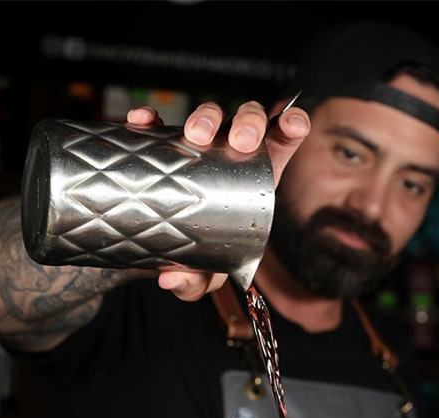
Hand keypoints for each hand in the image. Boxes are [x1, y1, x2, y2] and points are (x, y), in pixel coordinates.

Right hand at [126, 101, 309, 301]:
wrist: (168, 244)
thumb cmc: (202, 254)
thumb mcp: (207, 274)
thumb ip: (196, 283)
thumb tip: (170, 281)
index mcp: (257, 174)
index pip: (282, 139)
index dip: (292, 124)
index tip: (294, 125)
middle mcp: (232, 150)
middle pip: (250, 120)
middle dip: (249, 122)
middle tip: (240, 142)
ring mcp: (200, 141)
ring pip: (211, 113)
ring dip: (206, 117)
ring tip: (196, 135)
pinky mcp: (166, 140)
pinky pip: (160, 121)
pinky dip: (152, 117)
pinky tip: (143, 120)